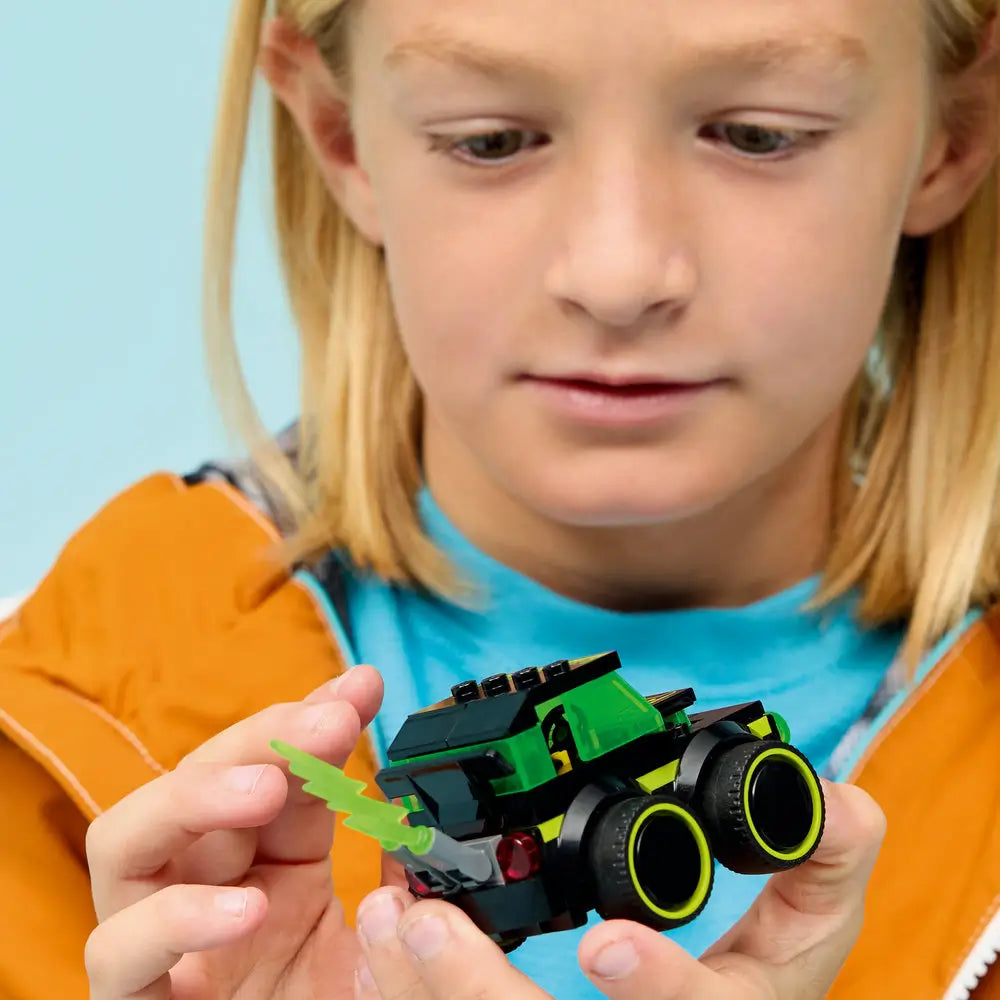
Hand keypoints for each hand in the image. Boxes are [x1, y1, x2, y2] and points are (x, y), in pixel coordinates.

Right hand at [84, 665, 390, 999]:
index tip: (363, 686)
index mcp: (272, 866)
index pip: (280, 771)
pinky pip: (118, 949)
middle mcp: (211, 887)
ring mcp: (165, 942)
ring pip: (127, 838)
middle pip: (202, 780)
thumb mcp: (384, 949)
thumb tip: (425, 826)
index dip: (314, 719)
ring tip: (265, 789)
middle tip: (327, 723)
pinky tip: (245, 908)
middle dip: (263, 737)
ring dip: (197, 796)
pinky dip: (175, 917)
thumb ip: (404, 891)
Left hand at [353, 780, 884, 999]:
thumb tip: (840, 798)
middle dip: (473, 990)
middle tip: (418, 920)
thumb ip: (827, 855)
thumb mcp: (811, 926)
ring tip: (387, 914)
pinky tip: (387, 938)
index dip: (659, 990)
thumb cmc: (761, 983)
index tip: (604, 943)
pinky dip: (413, 989)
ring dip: (419, 987)